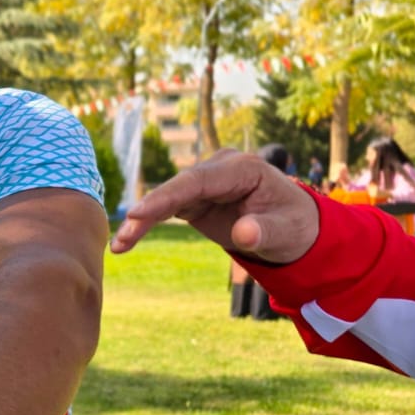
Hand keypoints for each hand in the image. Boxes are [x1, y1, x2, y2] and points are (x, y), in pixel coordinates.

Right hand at [110, 149, 318, 263]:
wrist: (294, 230)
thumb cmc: (295, 226)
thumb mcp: (287, 232)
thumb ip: (266, 231)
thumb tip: (243, 234)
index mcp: (242, 168)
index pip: (197, 180)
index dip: (166, 196)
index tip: (138, 212)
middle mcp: (218, 170)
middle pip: (175, 189)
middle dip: (147, 212)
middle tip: (123, 235)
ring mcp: (204, 183)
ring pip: (165, 200)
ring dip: (141, 222)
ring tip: (119, 245)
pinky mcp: (194, 199)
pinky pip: (164, 211)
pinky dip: (146, 225)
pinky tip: (126, 242)